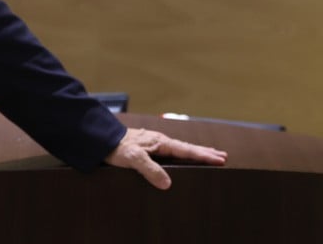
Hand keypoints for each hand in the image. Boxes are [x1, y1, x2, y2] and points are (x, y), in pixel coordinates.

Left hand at [105, 127, 226, 189]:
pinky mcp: (147, 146)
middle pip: (186, 147)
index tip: (220, 158)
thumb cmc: (116, 147)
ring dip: (194, 151)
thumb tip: (167, 183)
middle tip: (222, 155)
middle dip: (204, 151)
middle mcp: (159, 141)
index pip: (186, 150)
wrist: (101, 139)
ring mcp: (153, 142)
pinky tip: (180, 156)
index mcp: (160, 142)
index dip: (203, 155)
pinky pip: (170, 150)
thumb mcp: (134, 159)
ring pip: (179, 148)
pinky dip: (181, 152)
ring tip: (208, 154)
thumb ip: (150, 170)